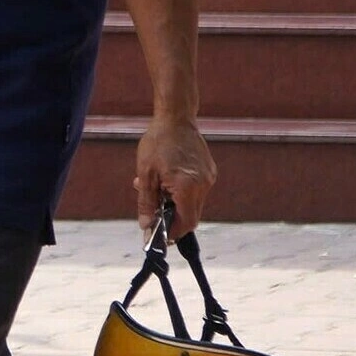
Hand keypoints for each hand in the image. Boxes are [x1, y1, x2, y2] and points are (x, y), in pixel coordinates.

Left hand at [134, 115, 216, 234]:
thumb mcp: (145, 174)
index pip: (186, 222)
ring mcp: (209, 177)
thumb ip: (146, 202)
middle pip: (191, 215)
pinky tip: (166, 180)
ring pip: (193, 203)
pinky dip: (182, 193)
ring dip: (175, 204)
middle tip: (153, 214)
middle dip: (172, 218)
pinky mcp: (210, 171)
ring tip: (156, 188)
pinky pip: (196, 190)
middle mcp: (204, 184)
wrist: (176, 118)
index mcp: (188, 187)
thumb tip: (146, 226)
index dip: (174, 233)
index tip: (160, 237)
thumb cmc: (157, 143)